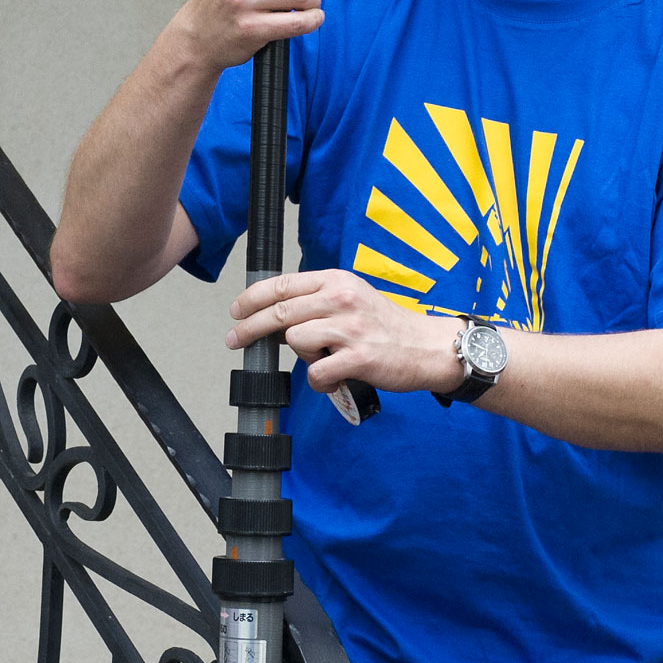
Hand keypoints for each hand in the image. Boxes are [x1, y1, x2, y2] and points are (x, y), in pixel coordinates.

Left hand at [225, 269, 461, 396]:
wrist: (427, 346)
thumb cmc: (386, 325)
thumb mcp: (352, 298)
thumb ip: (318, 301)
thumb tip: (276, 314)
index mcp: (338, 281)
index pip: (283, 284)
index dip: (252, 298)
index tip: (236, 310)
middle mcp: (342, 299)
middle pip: (280, 312)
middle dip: (250, 328)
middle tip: (235, 340)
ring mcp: (350, 328)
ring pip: (296, 340)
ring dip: (303, 356)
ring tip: (323, 359)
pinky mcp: (359, 357)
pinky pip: (317, 372)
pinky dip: (320, 381)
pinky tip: (334, 378)